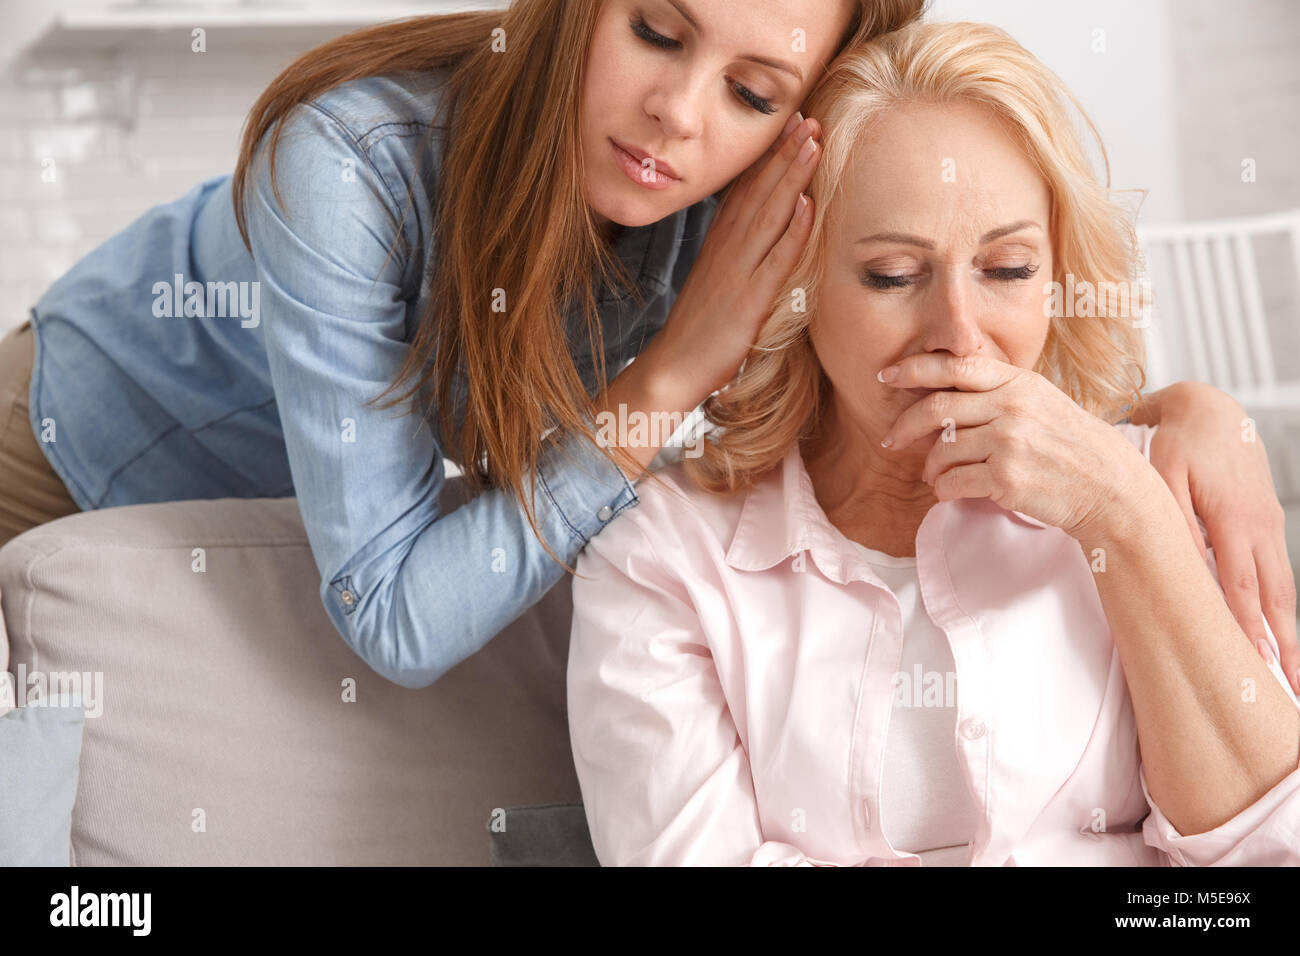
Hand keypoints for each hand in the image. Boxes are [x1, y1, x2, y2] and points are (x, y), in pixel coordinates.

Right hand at [639, 111, 821, 409]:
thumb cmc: (699, 329)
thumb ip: (737, 254)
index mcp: (720, 243)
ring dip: (792, 177)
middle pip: (759, 192)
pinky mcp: (748, 302)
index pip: (746, 189)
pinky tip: (808, 206)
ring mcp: (737, 273)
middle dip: (785, 152)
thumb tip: (762, 233)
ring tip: (813, 142)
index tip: (790, 121)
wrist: (673, 368)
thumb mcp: (717, 281)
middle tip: (809, 116)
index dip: (769, 154)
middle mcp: (727, 250)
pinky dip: (792, 233)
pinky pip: (775, 262)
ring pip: (769, 215)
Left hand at [877, 353, 1162, 543]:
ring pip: (941, 449)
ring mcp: (1009, 443)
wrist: (1109, 487)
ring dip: (929, 466)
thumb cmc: (1071, 446)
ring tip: (932, 475)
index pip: (955, 367)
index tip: (886, 376)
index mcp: (1018, 383)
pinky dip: (942, 489)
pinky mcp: (1006, 479)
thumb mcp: (1041, 403)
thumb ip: (999, 392)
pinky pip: (952, 482)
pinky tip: (947, 491)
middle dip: (904, 426)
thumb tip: (943, 392)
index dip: (914, 369)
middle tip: (889, 439)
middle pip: (937, 409)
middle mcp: (1011, 407)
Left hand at [1140, 382, 1299, 694]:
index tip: (1259, 665)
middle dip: (1285, 647)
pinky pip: (1278, 574)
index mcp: (1234, 519)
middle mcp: (1260, 528)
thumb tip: (1181, 561)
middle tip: (1292, 690)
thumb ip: (1174, 518)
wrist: (1208, 407)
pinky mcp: (1267, 524)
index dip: (1249, 629)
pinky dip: (1282, 607)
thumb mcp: (1165, 473)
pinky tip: (1281, 632)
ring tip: (1293, 674)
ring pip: (1282, 589)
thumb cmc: (1178, 440)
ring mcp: (1269, 527)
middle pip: (1275, 599)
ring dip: (1290, 632)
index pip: (1242, 588)